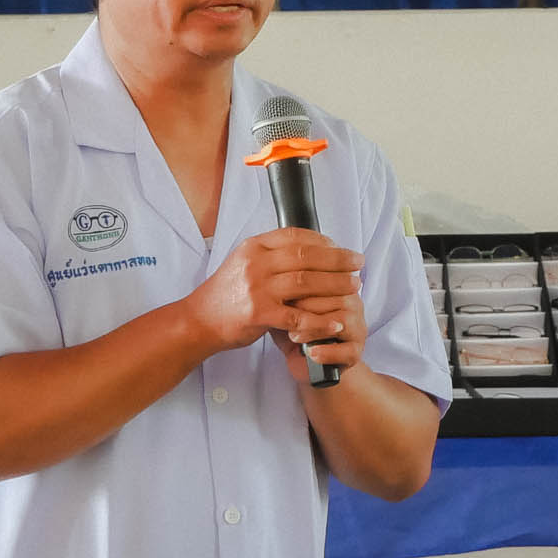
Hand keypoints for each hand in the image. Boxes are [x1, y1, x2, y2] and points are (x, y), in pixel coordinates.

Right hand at [180, 229, 359, 354]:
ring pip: (307, 282)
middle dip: (338, 259)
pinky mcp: (259, 314)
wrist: (199, 320)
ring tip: (355, 287)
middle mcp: (256, 263)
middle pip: (307, 256)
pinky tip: (336, 322)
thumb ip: (272, 254)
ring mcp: (257, 288)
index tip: (342, 247)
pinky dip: (320, 320)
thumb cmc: (226, 293)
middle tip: (358, 263)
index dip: (324, 241)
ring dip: (335, 285)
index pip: (297, 235)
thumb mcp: (244, 262)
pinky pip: (298, 317)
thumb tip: (310, 247)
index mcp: (254, 246)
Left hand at [274, 272, 366, 376]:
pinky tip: (311, 353)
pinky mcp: (356, 352)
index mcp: (337, 284)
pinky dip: (326, 352)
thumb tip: (270, 275)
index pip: (325, 275)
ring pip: (341, 322)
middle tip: (285, 315)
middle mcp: (352, 303)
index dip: (302, 284)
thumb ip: (284, 288)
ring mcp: (357, 327)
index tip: (282, 293)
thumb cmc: (295, 327)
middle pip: (336, 296)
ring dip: (314, 330)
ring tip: (294, 336)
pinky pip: (346, 351)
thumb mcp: (287, 305)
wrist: (309, 361)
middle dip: (307, 306)